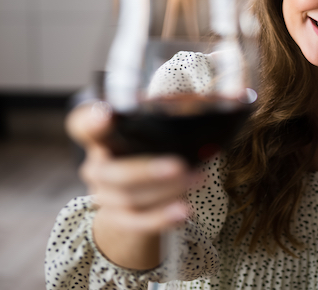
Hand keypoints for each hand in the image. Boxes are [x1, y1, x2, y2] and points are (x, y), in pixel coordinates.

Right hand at [67, 101, 195, 269]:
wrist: (134, 196)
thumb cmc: (150, 148)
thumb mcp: (157, 129)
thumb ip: (179, 114)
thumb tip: (236, 95)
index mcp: (101, 136)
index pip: (81, 125)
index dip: (90, 120)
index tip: (107, 114)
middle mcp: (96, 165)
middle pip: (110, 171)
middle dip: (146, 169)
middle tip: (180, 164)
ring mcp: (104, 195)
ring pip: (128, 197)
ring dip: (167, 191)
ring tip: (200, 180)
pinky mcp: (119, 218)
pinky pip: (137, 222)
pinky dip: (161, 217)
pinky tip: (184, 212)